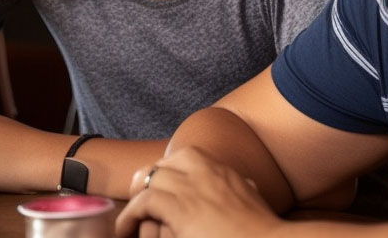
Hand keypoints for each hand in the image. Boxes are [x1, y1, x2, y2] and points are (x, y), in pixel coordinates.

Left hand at [115, 147, 282, 237]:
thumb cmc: (262, 230)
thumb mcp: (254, 198)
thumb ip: (244, 187)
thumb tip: (248, 184)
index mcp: (221, 169)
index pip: (183, 157)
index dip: (166, 173)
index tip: (160, 190)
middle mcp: (205, 171)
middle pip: (161, 165)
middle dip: (146, 183)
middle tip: (138, 205)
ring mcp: (191, 187)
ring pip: (148, 180)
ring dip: (135, 200)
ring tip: (129, 221)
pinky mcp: (180, 208)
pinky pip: (142, 203)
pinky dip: (129, 217)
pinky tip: (126, 231)